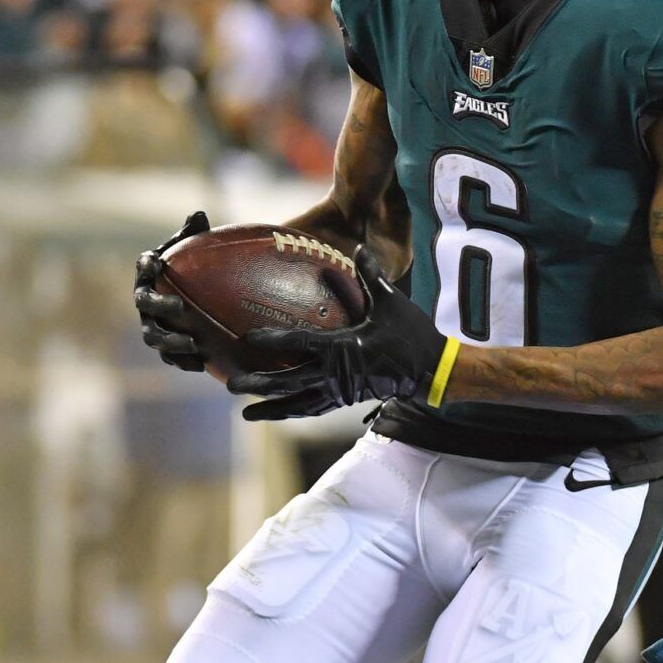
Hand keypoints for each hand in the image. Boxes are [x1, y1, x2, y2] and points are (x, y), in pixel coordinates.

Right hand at [134, 211, 209, 371]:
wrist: (194, 295)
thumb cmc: (192, 266)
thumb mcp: (194, 248)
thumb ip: (195, 233)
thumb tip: (199, 215)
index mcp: (149, 275)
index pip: (143, 268)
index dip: (146, 266)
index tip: (156, 262)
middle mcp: (145, 300)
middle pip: (146, 305)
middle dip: (160, 307)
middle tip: (181, 308)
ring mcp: (151, 324)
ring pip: (154, 337)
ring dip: (171, 341)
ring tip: (192, 344)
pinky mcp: (164, 346)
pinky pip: (170, 357)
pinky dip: (183, 361)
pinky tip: (202, 365)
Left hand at [229, 247, 446, 420]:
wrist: (431, 371)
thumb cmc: (411, 335)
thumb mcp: (391, 302)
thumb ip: (371, 276)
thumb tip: (360, 247)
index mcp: (343, 348)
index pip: (299, 344)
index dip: (273, 341)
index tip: (248, 339)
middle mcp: (336, 374)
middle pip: (289, 382)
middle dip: (259, 385)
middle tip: (232, 384)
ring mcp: (340, 391)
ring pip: (299, 403)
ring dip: (272, 408)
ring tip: (247, 414)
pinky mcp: (346, 399)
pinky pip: (314, 408)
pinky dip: (294, 411)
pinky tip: (279, 413)